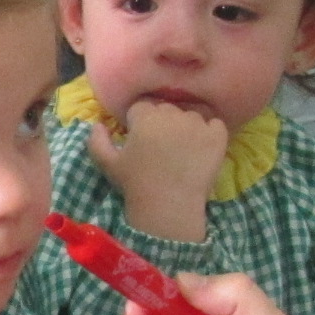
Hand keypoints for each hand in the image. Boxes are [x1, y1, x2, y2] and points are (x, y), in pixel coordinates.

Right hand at [88, 98, 226, 242]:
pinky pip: (215, 125)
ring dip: (186, 129)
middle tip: (162, 148)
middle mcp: (172, 113)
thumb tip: (98, 124)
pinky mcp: (217, 135)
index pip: (143, 108)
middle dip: (163, 124)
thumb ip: (96, 140)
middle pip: (167, 110)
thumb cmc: (135, 185)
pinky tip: (201, 151)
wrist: (168, 207)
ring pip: (191, 116)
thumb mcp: (107, 164)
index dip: (140, 123)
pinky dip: (210, 134)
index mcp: (145, 116)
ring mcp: (197, 123)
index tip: (141, 141)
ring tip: (182, 153)